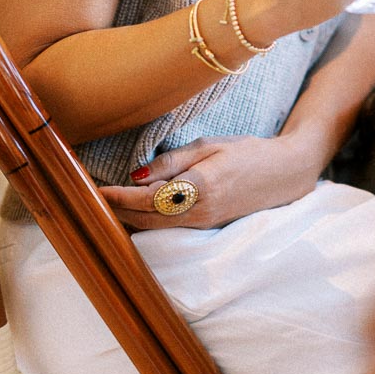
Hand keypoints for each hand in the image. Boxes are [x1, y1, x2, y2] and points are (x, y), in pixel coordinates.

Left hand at [99, 132, 321, 229]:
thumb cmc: (248, 152)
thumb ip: (173, 161)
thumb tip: (136, 175)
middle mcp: (198, 212)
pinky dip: (147, 221)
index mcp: (199, 187)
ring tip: (105, 206)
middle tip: (89, 199)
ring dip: (128, 219)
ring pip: (154, 228)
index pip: (146, 198)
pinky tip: (134, 211)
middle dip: (116, 212)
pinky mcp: (206, 228)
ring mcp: (203, 224)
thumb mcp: (211, 145)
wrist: (285, 174)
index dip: (117, 196)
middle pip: (144, 219)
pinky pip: (168, 228)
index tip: (94, 189)